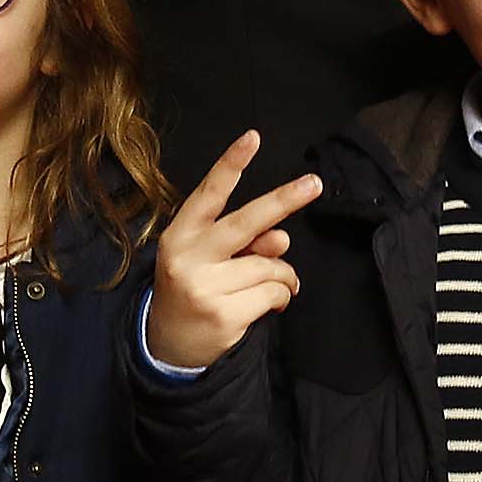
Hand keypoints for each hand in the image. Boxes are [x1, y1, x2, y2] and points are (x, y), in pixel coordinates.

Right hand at [145, 131, 320, 371]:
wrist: (167, 343)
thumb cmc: (195, 286)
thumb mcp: (208, 258)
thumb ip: (244, 242)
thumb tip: (281, 238)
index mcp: (181, 234)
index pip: (209, 194)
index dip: (231, 165)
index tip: (253, 138)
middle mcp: (189, 257)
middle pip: (246, 223)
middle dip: (283, 201)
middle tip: (314, 184)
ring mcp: (205, 288)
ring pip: (269, 265)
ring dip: (283, 274)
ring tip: (275, 284)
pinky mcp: (224, 315)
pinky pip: (273, 293)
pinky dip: (281, 296)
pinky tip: (271, 303)